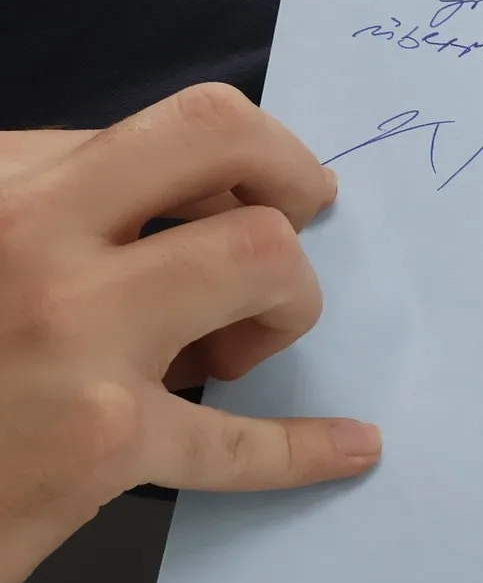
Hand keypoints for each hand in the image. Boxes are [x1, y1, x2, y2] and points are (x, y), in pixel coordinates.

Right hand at [0, 82, 379, 582]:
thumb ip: (44, 206)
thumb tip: (165, 205)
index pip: (153, 134)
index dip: (217, 171)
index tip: (230, 202)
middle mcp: (29, 234)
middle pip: (216, 139)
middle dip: (288, 170)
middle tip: (308, 211)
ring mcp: (72, 332)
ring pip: (261, 256)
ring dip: (287, 302)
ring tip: (244, 349)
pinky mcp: (103, 438)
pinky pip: (240, 441)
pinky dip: (307, 448)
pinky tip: (351, 447)